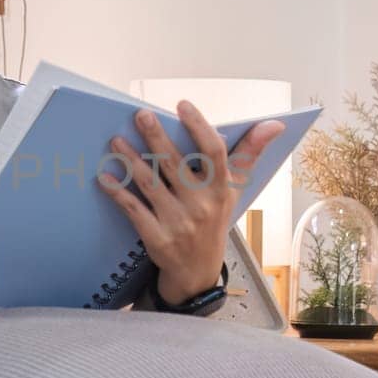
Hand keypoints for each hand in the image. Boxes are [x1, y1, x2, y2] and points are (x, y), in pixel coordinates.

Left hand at [97, 103, 285, 304]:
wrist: (197, 272)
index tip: (182, 105)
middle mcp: (201, 205)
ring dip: (130, 161)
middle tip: (140, 115)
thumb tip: (274, 124)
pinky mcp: (157, 237)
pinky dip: (117, 192)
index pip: (214, 153)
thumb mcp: (234, 191)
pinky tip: (104, 177)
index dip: (199, 127)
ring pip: (150, 184)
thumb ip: (248, 155)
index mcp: (220, 189)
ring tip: (116, 141)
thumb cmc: (214, 221)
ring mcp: (178, 222)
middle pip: (175, 164)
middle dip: (156, 137)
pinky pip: (134, 209)